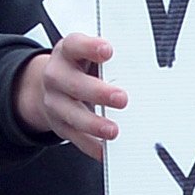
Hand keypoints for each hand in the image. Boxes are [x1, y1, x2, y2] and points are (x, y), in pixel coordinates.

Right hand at [14, 32, 126, 159]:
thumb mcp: (90, 53)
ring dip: (93, 124)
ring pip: (71, 114)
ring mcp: (55, 101)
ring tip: (113, 131)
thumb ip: (108, 58)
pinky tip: (105, 150)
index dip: (90, 47)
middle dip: (98, 92)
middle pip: (73, 83)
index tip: (108, 51)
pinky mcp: (60, 124)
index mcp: (67, 51)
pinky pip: (75, 137)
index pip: (74, 45)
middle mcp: (56, 75)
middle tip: (122, 99)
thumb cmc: (82, 66)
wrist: (53, 84)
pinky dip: (91, 146)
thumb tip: (141, 64)